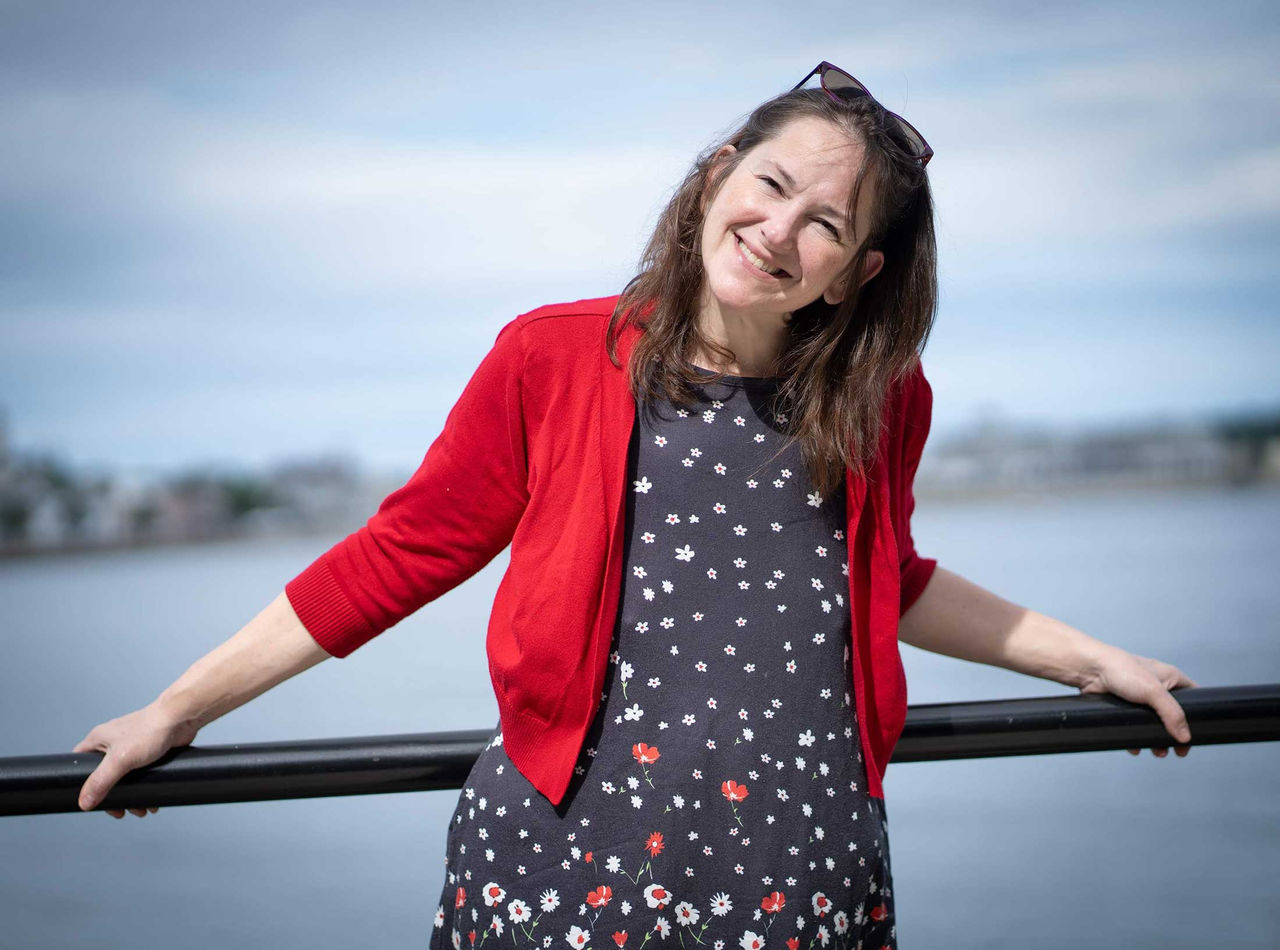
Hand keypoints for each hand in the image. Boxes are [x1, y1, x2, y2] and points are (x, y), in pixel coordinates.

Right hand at [72, 702, 199, 818]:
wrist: (182, 718)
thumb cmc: (150, 729)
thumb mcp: (120, 760)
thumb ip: (101, 781)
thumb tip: (84, 802)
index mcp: (98, 740)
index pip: (79, 764)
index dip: (82, 784)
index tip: (91, 801)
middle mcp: (112, 742)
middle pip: (104, 775)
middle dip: (113, 795)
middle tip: (122, 810)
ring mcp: (131, 747)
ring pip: (125, 777)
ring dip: (132, 794)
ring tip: (142, 810)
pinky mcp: (149, 751)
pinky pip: (142, 774)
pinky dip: (145, 787)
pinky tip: (153, 800)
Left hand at [1078, 647, 1196, 757]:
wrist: (1088, 669)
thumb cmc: (1121, 669)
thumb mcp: (1153, 691)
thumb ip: (1172, 714)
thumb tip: (1185, 738)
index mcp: (1171, 678)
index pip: (1195, 698)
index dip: (1197, 717)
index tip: (1195, 736)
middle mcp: (1157, 687)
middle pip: (1173, 716)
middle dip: (1173, 735)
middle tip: (1174, 751)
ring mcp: (1140, 697)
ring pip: (1153, 723)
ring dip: (1155, 739)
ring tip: (1155, 752)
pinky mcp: (1124, 705)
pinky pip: (1134, 724)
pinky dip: (1136, 736)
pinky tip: (1134, 746)